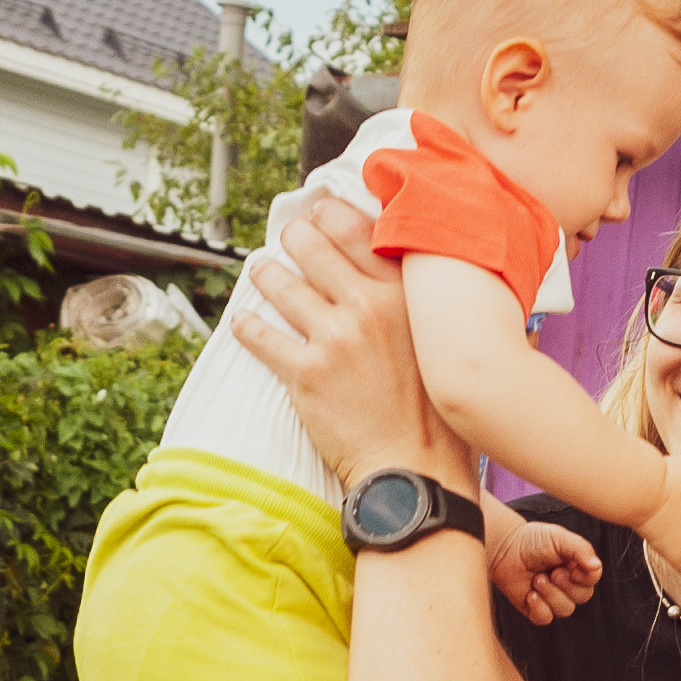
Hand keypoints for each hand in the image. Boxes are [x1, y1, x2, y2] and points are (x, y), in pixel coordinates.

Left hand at [235, 199, 472, 496]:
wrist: (417, 468)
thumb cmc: (434, 411)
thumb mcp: (437, 340)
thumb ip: (413, 300)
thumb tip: (385, 268)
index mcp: (403, 294)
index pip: (354, 227)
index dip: (327, 213)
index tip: (317, 212)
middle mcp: (368, 306)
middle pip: (310, 243)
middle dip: (291, 236)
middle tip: (287, 239)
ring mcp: (334, 338)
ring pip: (278, 283)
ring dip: (263, 273)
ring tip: (260, 272)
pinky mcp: (305, 373)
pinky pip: (259, 334)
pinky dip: (246, 325)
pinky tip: (242, 322)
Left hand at [486, 516, 601, 628]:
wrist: (505, 549)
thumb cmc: (533, 540)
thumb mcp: (559, 538)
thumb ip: (580, 549)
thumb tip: (596, 566)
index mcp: (577, 566)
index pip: (593, 579)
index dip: (585, 577)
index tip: (571, 568)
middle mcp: (568, 584)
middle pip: (582, 597)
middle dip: (566, 586)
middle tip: (552, 573)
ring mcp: (553, 598)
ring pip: (565, 610)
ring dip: (551, 595)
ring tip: (537, 580)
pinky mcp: (536, 609)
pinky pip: (545, 619)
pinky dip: (539, 608)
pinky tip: (531, 594)